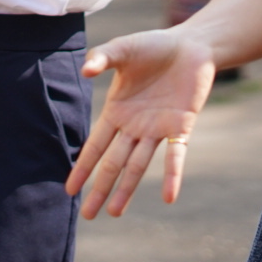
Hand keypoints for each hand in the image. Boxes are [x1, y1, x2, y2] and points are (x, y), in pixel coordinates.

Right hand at [65, 29, 215, 218]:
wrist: (192, 45)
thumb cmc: (154, 46)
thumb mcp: (123, 49)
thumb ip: (103, 57)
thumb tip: (86, 69)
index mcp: (117, 111)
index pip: (96, 145)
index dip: (83, 167)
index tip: (70, 190)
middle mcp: (135, 126)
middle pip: (114, 163)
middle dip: (100, 188)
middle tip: (88, 216)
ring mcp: (157, 129)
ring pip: (139, 166)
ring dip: (127, 189)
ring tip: (115, 213)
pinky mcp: (181, 126)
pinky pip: (175, 155)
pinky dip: (172, 175)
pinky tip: (168, 196)